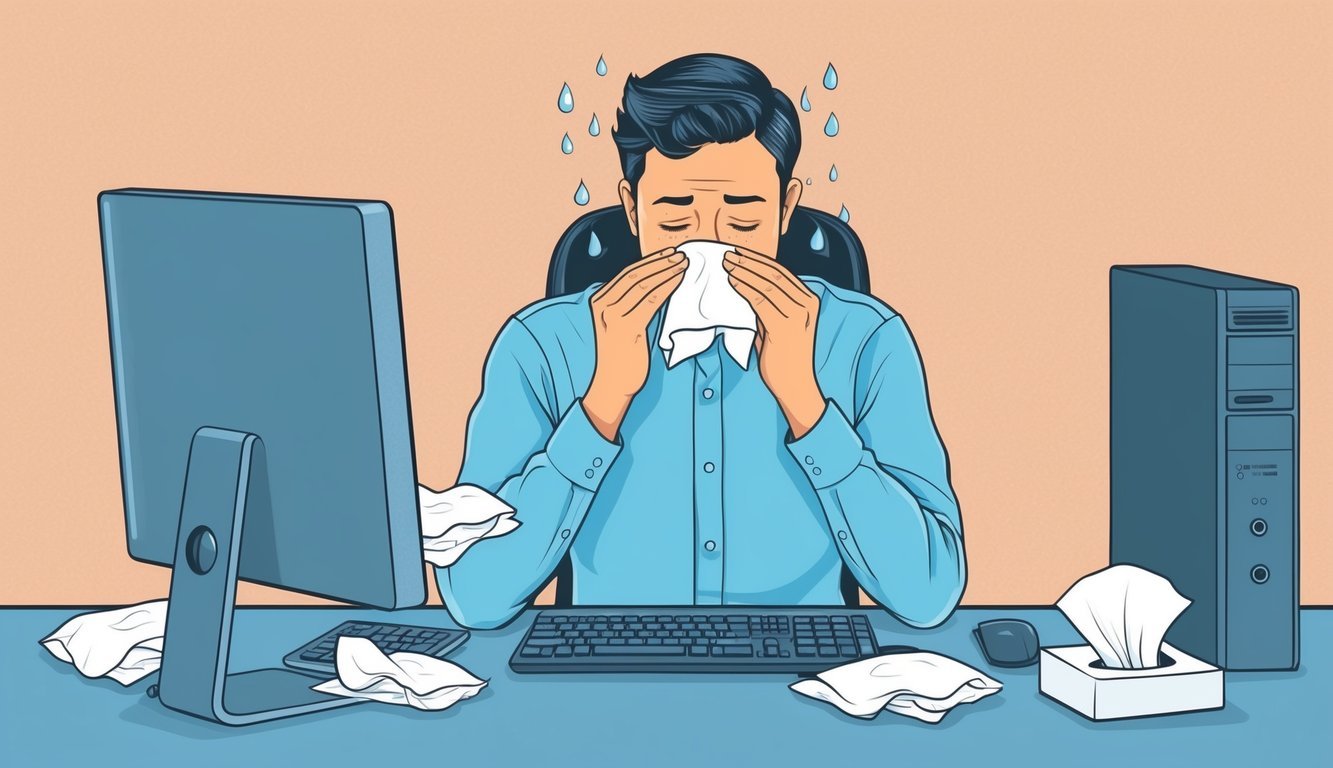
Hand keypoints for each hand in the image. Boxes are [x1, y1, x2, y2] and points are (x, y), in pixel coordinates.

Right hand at [582, 246, 686, 439]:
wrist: (612, 384)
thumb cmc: (620, 356)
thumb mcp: (621, 324)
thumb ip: (631, 305)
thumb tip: (657, 285)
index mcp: (599, 300)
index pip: (627, 273)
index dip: (650, 261)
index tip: (668, 253)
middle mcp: (602, 305)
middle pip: (635, 275)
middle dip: (660, 262)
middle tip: (681, 254)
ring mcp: (612, 316)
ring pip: (643, 285)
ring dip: (666, 271)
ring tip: (684, 264)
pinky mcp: (626, 327)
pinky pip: (649, 301)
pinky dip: (666, 288)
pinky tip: (678, 282)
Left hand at [723, 247, 825, 438]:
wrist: (795, 385)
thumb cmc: (784, 357)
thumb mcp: (777, 325)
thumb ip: (768, 306)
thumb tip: (745, 287)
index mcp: (809, 300)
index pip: (781, 272)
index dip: (758, 260)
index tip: (738, 253)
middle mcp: (807, 304)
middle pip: (774, 273)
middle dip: (749, 261)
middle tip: (728, 254)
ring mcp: (799, 315)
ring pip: (767, 284)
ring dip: (744, 272)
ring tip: (726, 265)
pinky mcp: (786, 327)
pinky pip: (761, 301)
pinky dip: (745, 289)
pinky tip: (732, 282)